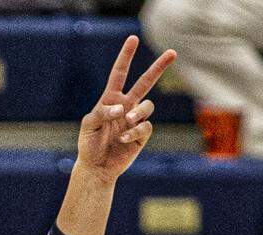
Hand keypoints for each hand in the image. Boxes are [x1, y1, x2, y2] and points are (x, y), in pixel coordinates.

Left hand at [76, 36, 175, 182]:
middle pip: (145, 83)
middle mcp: (126, 107)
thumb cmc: (89, 145)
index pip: (119, 74)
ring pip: (147, 107)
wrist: (96, 168)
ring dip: (138, 112)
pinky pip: (146, 127)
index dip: (126, 56)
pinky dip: (135, 132)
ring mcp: (135, 121)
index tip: (133, 39)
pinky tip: (123, 140)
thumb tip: (121, 108)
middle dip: (158, 68)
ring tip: (127, 121)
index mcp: (111, 100)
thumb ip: (102, 112)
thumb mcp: (89, 125)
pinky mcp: (142, 136)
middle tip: (173, 53)